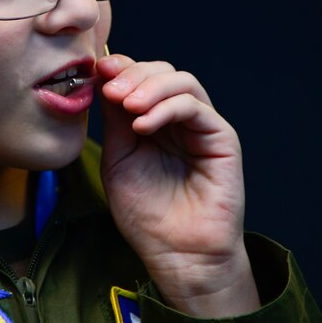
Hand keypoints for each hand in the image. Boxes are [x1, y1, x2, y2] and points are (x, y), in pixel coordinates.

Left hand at [97, 54, 259, 317]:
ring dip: (150, 87)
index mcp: (154, 120)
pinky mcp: (222, 138)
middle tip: (111, 90)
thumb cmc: (147, 215)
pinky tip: (143, 125)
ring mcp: (202, 126)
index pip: (142, 77)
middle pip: (162, 71)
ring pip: (182, 82)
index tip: (99, 70)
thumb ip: (115, 119)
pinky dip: (167, 108)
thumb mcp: (118, 158)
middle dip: (133, 74)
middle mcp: (180, 118)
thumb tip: (104, 77)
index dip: (122, 67)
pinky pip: (196, 107)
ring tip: (127, 105)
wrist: (177, 254)